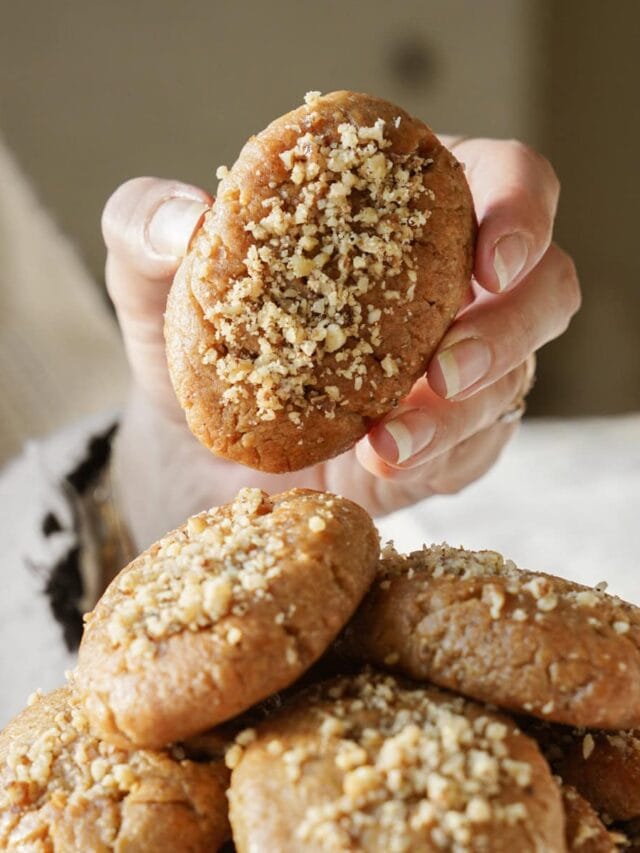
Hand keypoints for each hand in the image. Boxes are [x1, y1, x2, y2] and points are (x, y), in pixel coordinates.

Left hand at [103, 138, 579, 546]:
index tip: (486, 259)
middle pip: (544, 288)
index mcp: (410, 211)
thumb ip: (148, 225)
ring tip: (387, 438)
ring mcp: (462, 367)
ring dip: (461, 410)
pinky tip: (382, 459)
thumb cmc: (193, 337)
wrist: (194, 442)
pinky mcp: (450, 438)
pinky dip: (438, 454)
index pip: (508, 183)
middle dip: (509, 327)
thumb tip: (182, 220)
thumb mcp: (153, 276)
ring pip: (515, 378)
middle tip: (444, 366)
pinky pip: (477, 446)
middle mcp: (453, 286)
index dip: (520, 213)